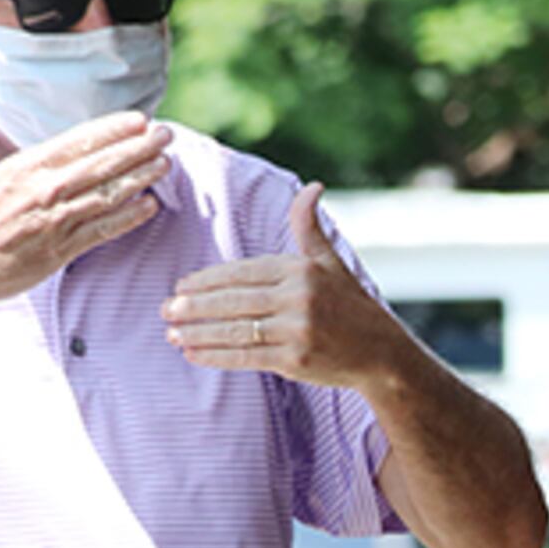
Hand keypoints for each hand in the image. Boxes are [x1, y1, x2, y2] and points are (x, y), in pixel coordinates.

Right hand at [0, 104, 170, 309]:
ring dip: (140, 178)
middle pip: (100, 164)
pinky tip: (152, 207)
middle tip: (167, 134)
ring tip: (167, 162)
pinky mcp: (61, 251)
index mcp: (23, 169)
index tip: (137, 119)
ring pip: (107, 195)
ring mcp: (55, 221)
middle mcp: (44, 191)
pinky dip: (128, 219)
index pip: (76, 142)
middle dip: (136, 148)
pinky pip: (102, 231)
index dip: (110, 129)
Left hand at [164, 182, 406, 389]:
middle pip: (233, 301)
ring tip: (172, 332)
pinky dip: (216, 355)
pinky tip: (194, 354)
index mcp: (300, 270)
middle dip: (194, 306)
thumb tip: (313, 187)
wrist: (383, 354)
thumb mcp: (332, 262)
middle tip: (165, 308)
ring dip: (199, 332)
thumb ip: (310, 227)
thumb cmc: (352, 306)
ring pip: (235, 329)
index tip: (181, 285)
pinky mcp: (296, 360)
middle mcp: (298, 299)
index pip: (242, 272)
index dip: (207, 280)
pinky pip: (246, 356)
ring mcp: (297, 331)